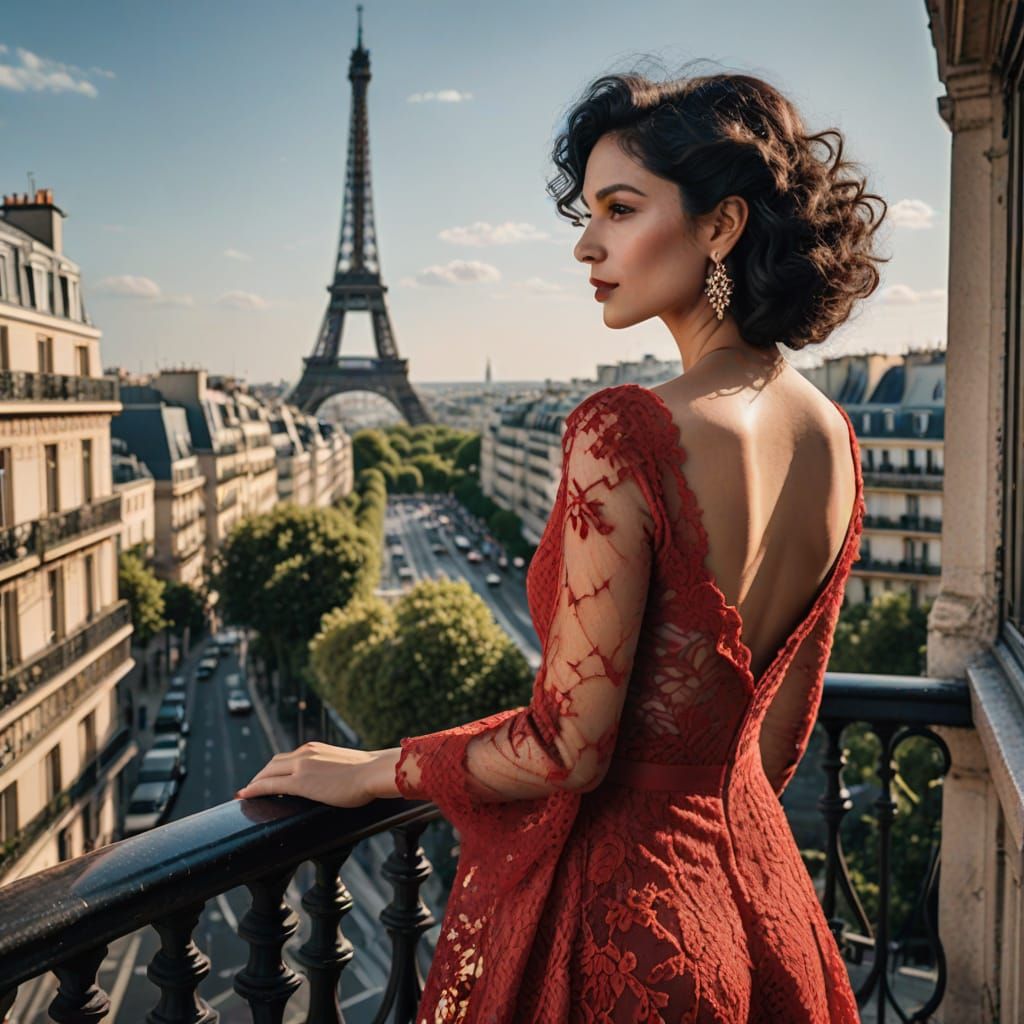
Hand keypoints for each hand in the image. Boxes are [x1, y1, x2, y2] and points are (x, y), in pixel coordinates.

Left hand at [236, 741, 387, 807]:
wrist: (375, 771)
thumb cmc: (368, 772)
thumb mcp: (343, 766)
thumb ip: (333, 770)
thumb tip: (336, 781)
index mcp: (315, 749)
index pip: (287, 757)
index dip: (272, 768)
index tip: (266, 777)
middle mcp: (305, 753)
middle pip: (273, 763)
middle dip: (260, 775)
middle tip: (251, 787)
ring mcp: (302, 766)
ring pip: (268, 771)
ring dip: (255, 782)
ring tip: (246, 793)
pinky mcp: (301, 782)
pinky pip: (269, 784)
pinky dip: (255, 789)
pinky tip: (245, 795)